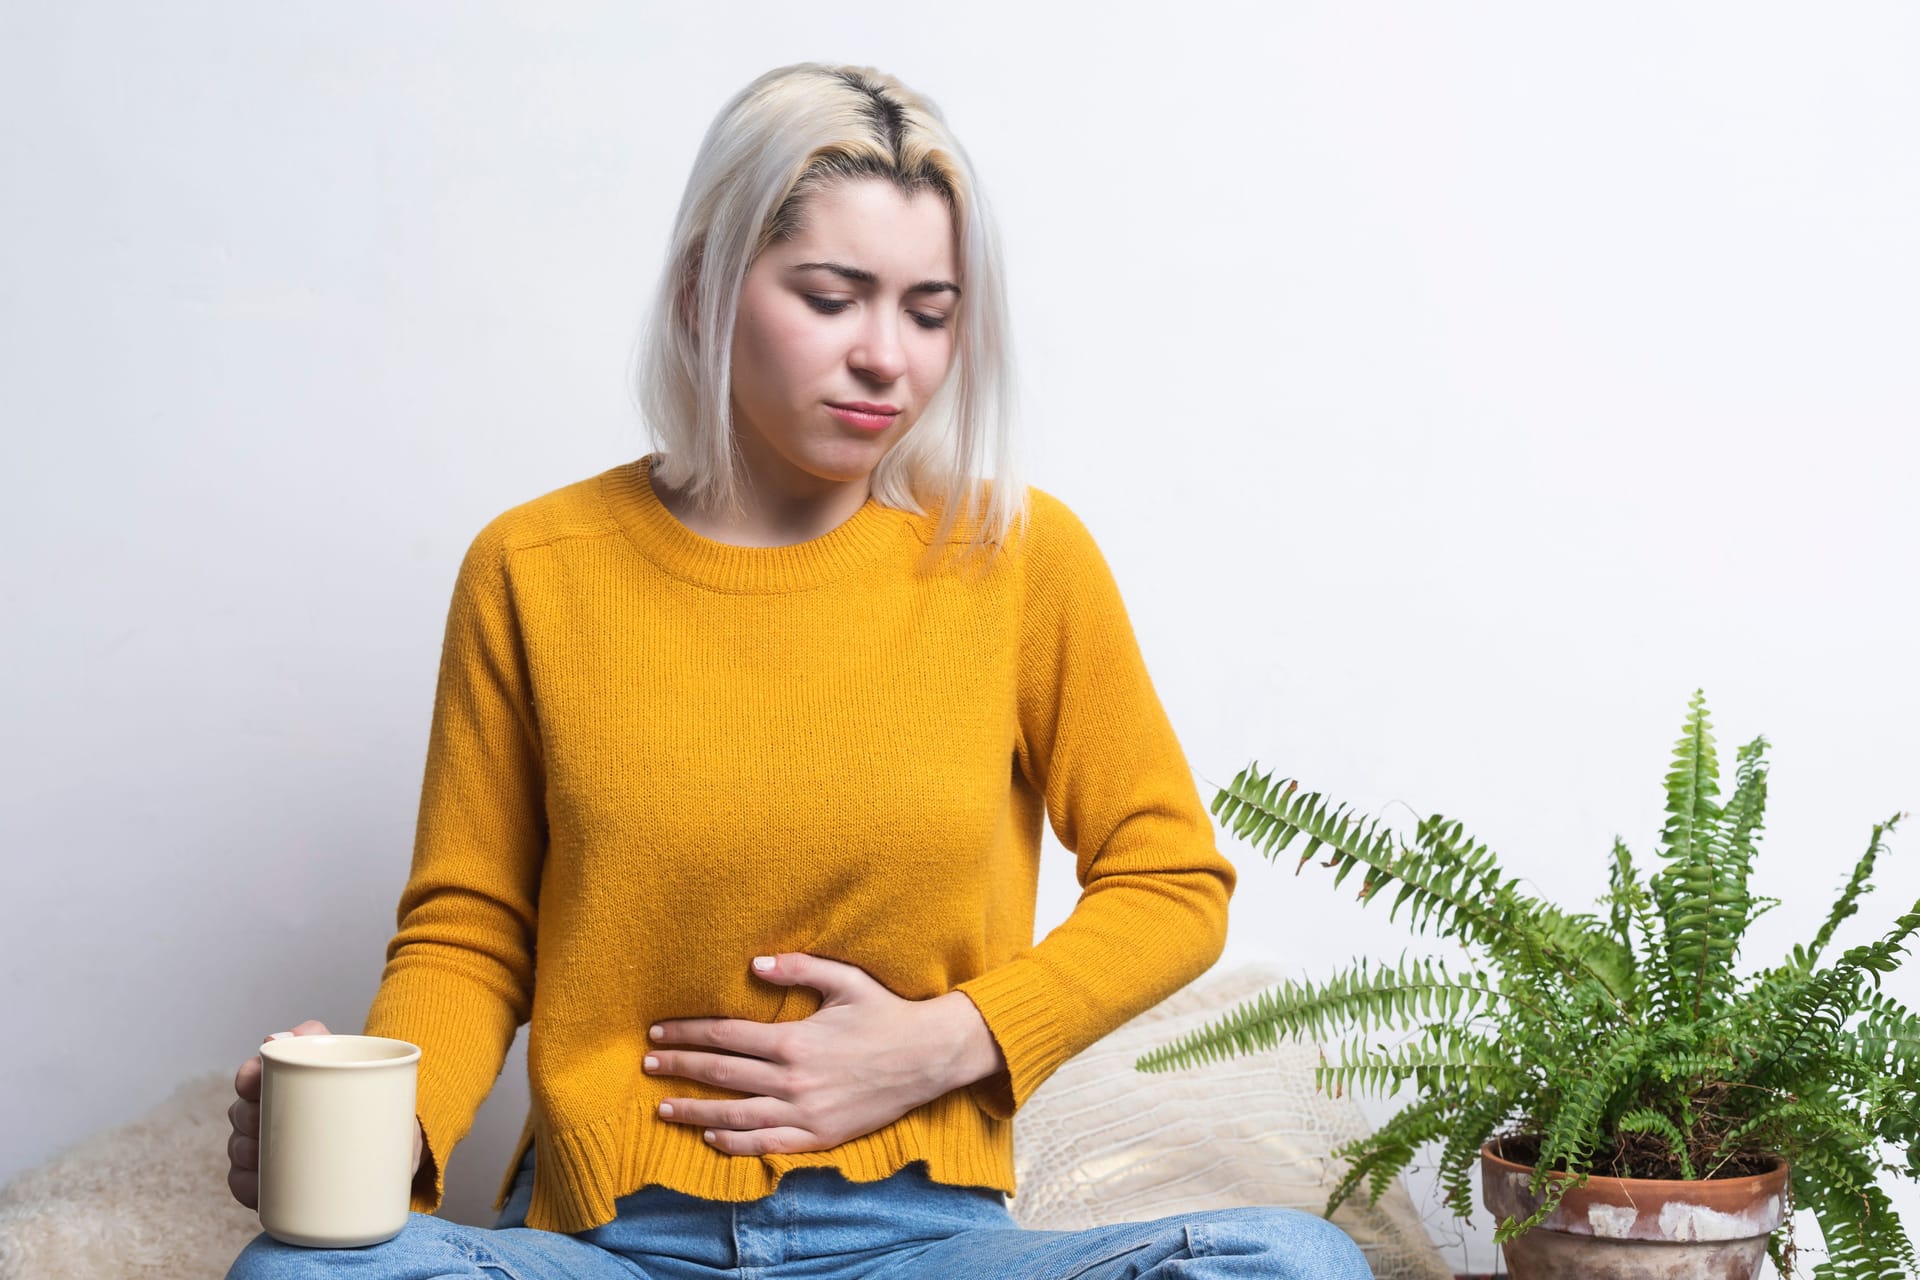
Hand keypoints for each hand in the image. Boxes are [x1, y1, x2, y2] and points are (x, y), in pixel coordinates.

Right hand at [227, 1020, 425, 1208]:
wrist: (398, 1145)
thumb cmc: (371, 1099)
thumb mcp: (361, 1068)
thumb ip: (328, 1043)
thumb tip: (285, 1034)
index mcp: (285, 1084)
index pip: (251, 1076)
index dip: (247, 1078)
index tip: (253, 1082)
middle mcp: (269, 1115)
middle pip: (240, 1113)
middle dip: (247, 1116)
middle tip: (267, 1122)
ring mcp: (268, 1151)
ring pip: (238, 1149)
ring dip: (245, 1152)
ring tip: (266, 1155)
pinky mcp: (273, 1184)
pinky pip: (246, 1186)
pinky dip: (248, 1186)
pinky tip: (259, 1187)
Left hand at [645, 953, 1004, 1156]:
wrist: (929, 1057)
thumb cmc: (886, 1013)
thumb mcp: (846, 980)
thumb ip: (799, 969)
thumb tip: (755, 962)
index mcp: (795, 1040)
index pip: (725, 1037)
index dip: (688, 1035)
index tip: (658, 1033)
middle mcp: (794, 1080)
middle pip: (722, 1075)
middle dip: (680, 1069)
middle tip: (647, 1064)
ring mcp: (806, 1112)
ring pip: (736, 1116)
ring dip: (695, 1111)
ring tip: (663, 1107)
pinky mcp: (820, 1136)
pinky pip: (768, 1144)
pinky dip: (735, 1143)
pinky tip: (712, 1137)